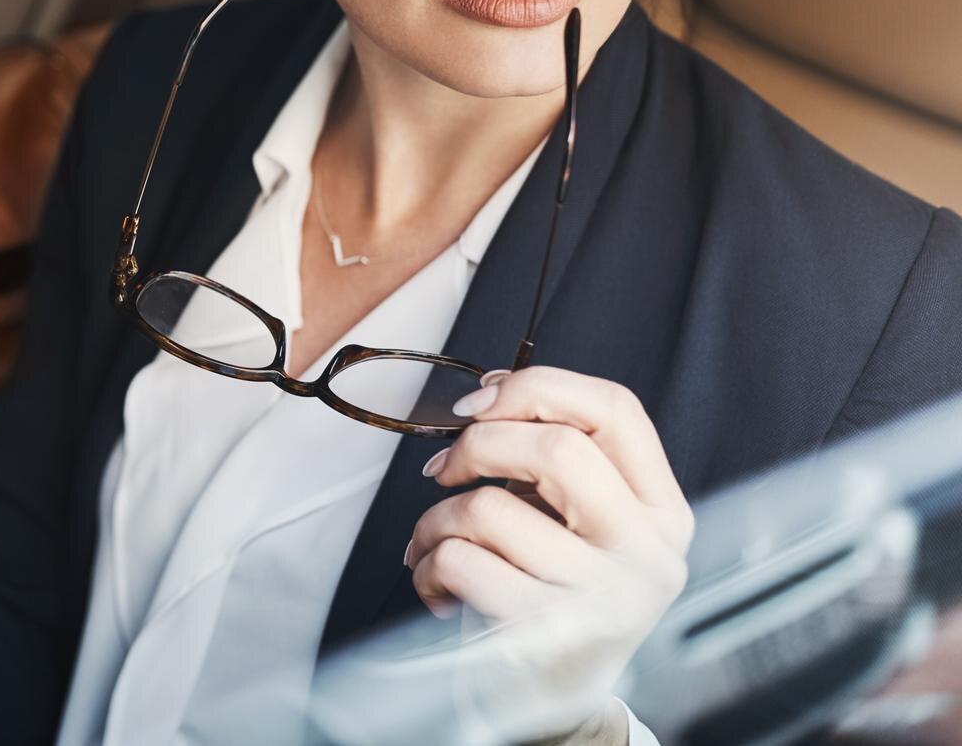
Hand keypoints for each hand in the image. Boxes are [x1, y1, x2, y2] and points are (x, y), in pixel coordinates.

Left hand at [402, 366, 692, 737]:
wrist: (555, 704)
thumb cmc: (554, 594)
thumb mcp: (580, 523)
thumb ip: (554, 458)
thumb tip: (489, 392)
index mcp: (662, 511)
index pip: (616, 410)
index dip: (536, 387)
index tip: (479, 400)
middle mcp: (648, 555)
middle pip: (559, 447)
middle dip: (478, 443)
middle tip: (445, 468)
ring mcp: (604, 600)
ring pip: (492, 507)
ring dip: (437, 516)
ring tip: (434, 539)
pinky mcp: (548, 638)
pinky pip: (461, 562)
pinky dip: (427, 563)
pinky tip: (436, 581)